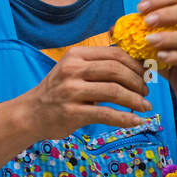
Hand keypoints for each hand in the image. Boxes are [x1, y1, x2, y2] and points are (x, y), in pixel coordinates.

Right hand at [16, 46, 151, 141]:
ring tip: (146, 106)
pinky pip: (107, 114)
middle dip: (138, 82)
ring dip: (135, 100)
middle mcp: (72, 70)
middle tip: (147, 91)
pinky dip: (126, 118)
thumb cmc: (60, 91)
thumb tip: (137, 64)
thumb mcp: (74, 70)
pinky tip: (137, 121)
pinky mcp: (72, 113)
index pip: (114, 54)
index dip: (135, 65)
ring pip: (114, 91)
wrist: (30, 114)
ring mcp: (71, 91)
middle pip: (116, 71)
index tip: (146, 75)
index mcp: (76, 55)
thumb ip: (99, 65)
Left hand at [137, 0, 176, 96]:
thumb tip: (111, 29)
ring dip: (169, 37)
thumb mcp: (147, 45)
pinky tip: (159, 57)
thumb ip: (133, 35)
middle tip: (147, 21)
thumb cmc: (166, 58)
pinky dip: (174, 56)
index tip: (139, 8)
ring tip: (149, 41)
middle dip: (167, 13)